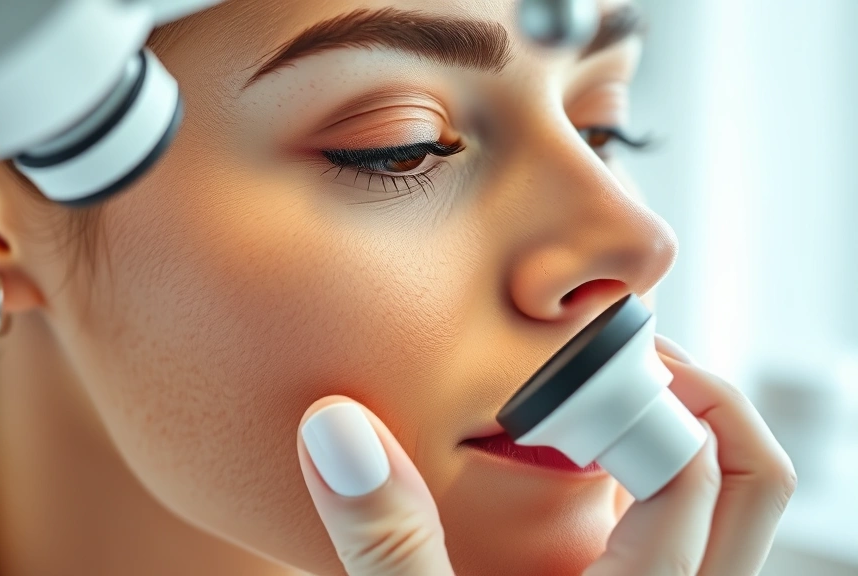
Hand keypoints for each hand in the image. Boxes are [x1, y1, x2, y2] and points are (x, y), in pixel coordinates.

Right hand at [296, 336, 796, 575]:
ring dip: (680, 447)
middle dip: (697, 401)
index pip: (691, 469)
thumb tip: (339, 427)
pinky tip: (569, 492)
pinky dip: (649, 499)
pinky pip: (688, 553)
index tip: (564, 363)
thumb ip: (386, 542)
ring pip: (729, 523)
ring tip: (596, 412)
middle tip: (618, 362)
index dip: (639, 394)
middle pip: (751, 485)